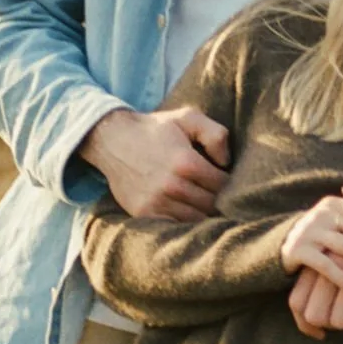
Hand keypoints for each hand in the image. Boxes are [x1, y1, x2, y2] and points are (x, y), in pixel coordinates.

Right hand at [82, 103, 229, 219]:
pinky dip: (184, 222)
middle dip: (219, 200)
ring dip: (204, 213)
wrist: (112, 140)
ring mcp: (156, 202)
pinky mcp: (144, 213)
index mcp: (186, 162)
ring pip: (196, 219)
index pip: (222, 185)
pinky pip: (174, 226)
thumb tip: (226, 162)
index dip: (229, 184)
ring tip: (204, 203)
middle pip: (211, 205)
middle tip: (219, 194)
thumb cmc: (155, 129)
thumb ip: (215, 134)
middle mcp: (172, 185)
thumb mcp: (188, 117)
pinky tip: (187, 211)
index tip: (227, 180)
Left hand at [288, 230, 342, 336]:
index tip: (320, 333)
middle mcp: (330, 267)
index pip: (296, 303)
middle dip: (332, 324)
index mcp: (318, 261)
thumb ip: (323, 282)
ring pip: (340, 321)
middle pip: (315, 316)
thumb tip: (312, 323)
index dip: (305, 324)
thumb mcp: (342, 259)